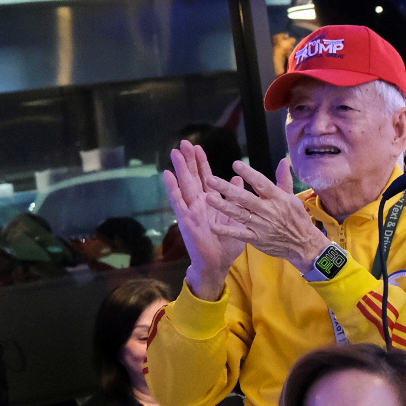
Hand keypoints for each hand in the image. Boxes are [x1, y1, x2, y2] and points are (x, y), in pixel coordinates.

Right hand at [163, 141, 246, 300]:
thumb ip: (237, 199)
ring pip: (184, 185)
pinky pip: (178, 201)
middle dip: (188, 160)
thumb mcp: (237, 218)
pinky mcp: (186, 219)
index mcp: (212, 202)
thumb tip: (238, 179)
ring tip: (174, 152)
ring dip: (179, 169)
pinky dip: (172, 188)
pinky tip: (167, 175)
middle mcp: (199, 203)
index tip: (198, 147)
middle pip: (193, 177)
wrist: (218, 263)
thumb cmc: (228, 243)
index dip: (202, 162)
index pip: (206, 177)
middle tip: (183, 142)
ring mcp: (191, 210)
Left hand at [203, 160, 330, 273]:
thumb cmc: (297, 219)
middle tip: (210, 179)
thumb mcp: (293, 198)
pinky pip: (240, 234)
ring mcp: (262, 226)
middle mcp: (269, 211)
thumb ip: (284, 179)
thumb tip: (283, 161)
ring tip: (209, 198)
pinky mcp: (257, 239)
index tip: (236, 164)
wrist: (304, 245)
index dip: (249, 174)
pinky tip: (214, 226)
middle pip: (246, 198)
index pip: (262, 184)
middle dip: (228, 189)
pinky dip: (227, 230)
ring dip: (224, 206)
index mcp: (278, 199)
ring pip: (240, 214)